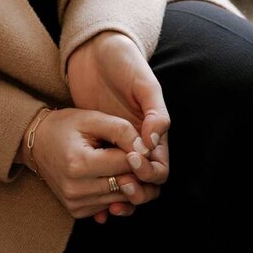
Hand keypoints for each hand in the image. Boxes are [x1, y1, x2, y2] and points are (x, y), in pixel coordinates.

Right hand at [18, 107, 162, 220]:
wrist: (36, 142)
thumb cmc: (64, 126)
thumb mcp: (91, 118)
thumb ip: (120, 130)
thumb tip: (146, 149)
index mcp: (79, 163)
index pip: (126, 164)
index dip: (138, 152)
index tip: (140, 143)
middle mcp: (76, 188)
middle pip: (126, 185)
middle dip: (137, 170)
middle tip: (136, 154)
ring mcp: (75, 203)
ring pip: (121, 198)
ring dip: (128, 182)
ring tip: (122, 162)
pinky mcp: (76, 211)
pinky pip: (108, 205)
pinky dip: (115, 192)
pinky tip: (109, 175)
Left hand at [66, 31, 169, 221]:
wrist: (92, 49)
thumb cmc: (122, 60)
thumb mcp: (143, 81)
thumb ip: (154, 110)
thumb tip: (155, 141)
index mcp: (153, 130)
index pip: (161, 166)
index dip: (151, 173)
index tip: (133, 162)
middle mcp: (137, 142)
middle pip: (146, 182)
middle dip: (139, 191)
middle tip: (122, 186)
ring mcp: (116, 144)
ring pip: (126, 183)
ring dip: (122, 197)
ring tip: (110, 202)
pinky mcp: (97, 143)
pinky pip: (103, 175)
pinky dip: (104, 192)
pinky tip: (96, 203)